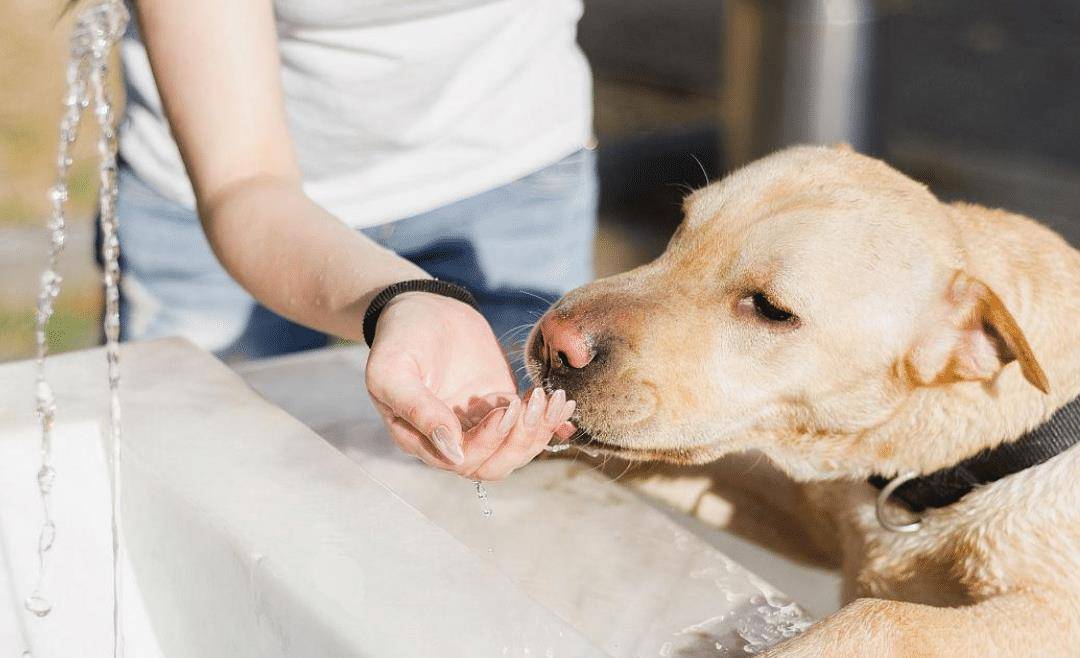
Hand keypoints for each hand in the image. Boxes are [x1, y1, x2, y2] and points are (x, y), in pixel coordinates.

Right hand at [364, 291, 576, 479]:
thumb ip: (417, 409)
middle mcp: (453, 441)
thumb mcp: (392, 371)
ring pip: (515, 451)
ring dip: (539, 432)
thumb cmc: (399, 339)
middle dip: (519, 441)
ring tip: (552, 400)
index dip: (488, 442)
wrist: (424, 307)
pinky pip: (529, 427)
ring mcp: (480, 425)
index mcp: (421, 439)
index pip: (462, 460)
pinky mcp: (503, 406)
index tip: (505, 408)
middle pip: (494, 465)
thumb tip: (451, 451)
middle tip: (532, 403)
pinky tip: (563, 403)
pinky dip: (550, 422)